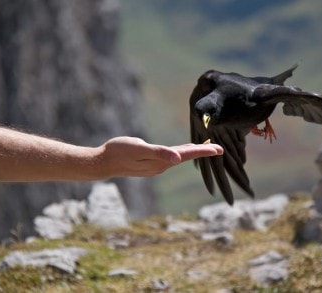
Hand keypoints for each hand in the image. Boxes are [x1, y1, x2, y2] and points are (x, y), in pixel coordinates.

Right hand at [100, 137, 223, 176]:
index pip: (187, 154)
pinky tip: (182, 151)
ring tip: (206, 148)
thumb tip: (178, 159)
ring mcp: (155, 166)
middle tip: (219, 149)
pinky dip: (180, 152)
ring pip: (179, 157)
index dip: (203, 151)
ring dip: (193, 152)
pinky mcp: (149, 163)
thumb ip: (159, 153)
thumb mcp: (139, 149)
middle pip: (186, 157)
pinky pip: (170, 157)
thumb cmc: (119, 152)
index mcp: (161, 162)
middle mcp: (161, 166)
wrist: (102, 162)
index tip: (219, 149)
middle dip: (203, 152)